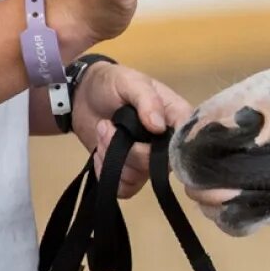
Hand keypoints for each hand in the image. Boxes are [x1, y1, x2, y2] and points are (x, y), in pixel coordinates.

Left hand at [71, 63, 192, 198]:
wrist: (82, 96)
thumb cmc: (112, 84)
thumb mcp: (130, 81)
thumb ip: (146, 100)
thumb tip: (158, 127)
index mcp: (176, 119)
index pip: (187, 143)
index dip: (171, 148)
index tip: (146, 135)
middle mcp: (167, 145)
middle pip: (159, 166)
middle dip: (129, 151)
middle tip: (106, 126)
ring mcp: (147, 162)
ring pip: (138, 178)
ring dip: (112, 158)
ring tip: (102, 132)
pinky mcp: (128, 173)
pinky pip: (123, 188)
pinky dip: (106, 173)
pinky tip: (100, 152)